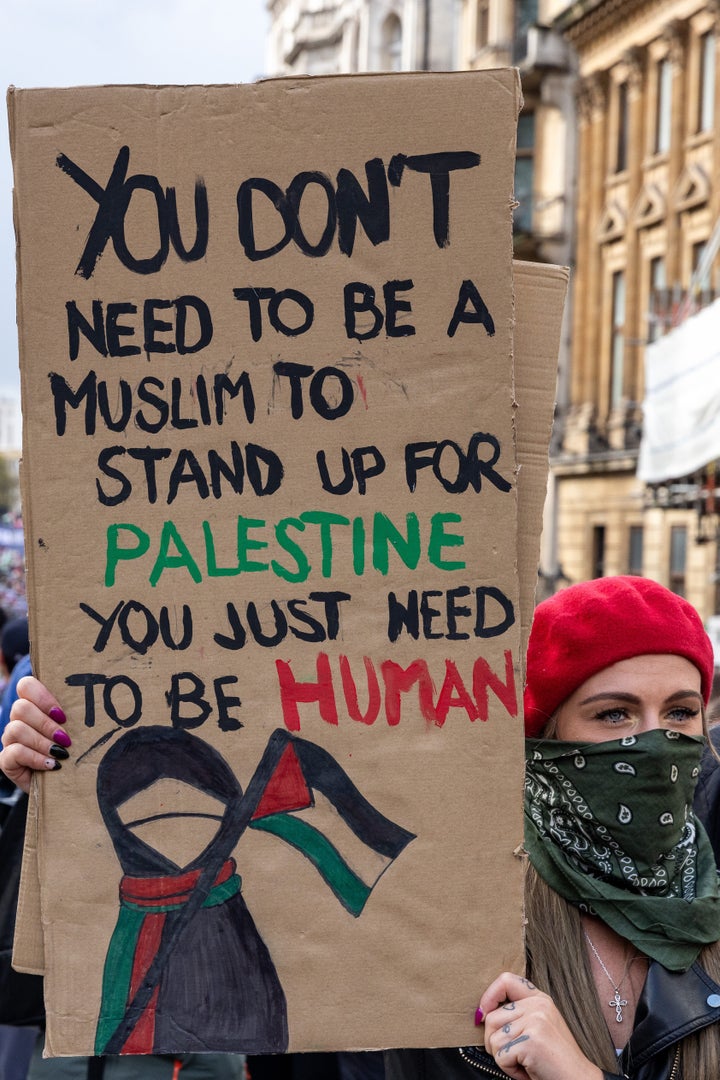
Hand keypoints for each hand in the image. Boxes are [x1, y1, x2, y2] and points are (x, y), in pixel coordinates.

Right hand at [0, 676, 70, 792]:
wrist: (61, 784)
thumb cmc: (71, 751)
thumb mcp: (75, 730)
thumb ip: (76, 715)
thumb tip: (93, 704)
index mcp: (34, 706)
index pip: (26, 685)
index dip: (43, 697)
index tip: (62, 715)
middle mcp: (18, 720)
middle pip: (21, 707)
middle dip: (46, 724)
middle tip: (65, 738)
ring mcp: (10, 739)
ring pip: (16, 729)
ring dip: (42, 742)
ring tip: (60, 753)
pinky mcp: (6, 760)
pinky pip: (14, 752)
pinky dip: (35, 758)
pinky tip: (51, 765)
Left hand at [478, 972, 604, 1079]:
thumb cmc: (554, 1060)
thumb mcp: (539, 1027)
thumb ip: (518, 1014)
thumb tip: (481, 1014)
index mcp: (540, 999)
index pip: (506, 980)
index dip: (489, 996)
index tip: (483, 1015)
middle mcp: (538, 1006)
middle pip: (492, 1018)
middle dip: (495, 1043)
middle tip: (516, 1056)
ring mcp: (536, 1021)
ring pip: (493, 1039)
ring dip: (503, 1059)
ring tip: (524, 1063)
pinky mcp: (531, 1041)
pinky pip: (501, 1056)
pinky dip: (510, 1070)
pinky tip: (528, 1070)